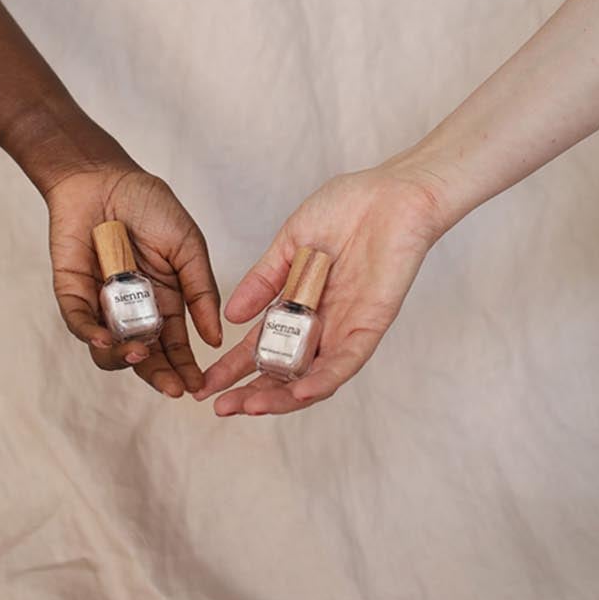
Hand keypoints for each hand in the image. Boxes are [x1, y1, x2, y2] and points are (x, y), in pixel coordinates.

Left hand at [45, 164, 222, 396]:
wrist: (106, 178)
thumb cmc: (150, 206)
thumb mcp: (188, 247)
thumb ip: (201, 291)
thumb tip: (215, 336)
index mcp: (165, 302)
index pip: (174, 346)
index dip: (185, 368)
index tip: (197, 387)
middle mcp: (132, 311)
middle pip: (143, 356)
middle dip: (158, 374)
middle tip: (173, 388)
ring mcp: (101, 305)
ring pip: (108, 347)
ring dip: (124, 357)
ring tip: (140, 355)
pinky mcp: (71, 293)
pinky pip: (78, 321)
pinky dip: (89, 333)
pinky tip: (104, 340)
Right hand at [197, 166, 451, 415]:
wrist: (395, 191)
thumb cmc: (349, 207)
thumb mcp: (289, 243)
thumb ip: (262, 280)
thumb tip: (230, 317)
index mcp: (299, 307)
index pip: (262, 348)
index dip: (232, 369)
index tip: (204, 386)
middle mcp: (322, 325)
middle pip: (285, 374)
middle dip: (252, 395)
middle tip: (220, 407)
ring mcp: (346, 328)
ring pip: (314, 378)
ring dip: (283, 398)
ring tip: (250, 408)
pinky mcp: (372, 324)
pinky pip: (347, 361)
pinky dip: (324, 380)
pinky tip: (300, 394)